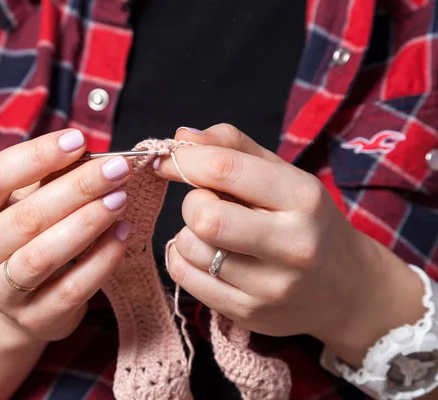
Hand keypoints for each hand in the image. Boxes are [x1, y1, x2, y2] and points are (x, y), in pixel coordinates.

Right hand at [0, 128, 132, 341]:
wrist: (18, 300)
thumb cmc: (24, 235)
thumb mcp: (21, 201)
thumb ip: (47, 177)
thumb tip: (92, 154)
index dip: (36, 156)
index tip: (78, 139)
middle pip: (25, 218)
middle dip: (77, 188)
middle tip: (116, 168)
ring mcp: (0, 293)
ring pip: (44, 255)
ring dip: (88, 222)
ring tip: (120, 198)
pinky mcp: (34, 318)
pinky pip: (72, 288)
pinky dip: (101, 259)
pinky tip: (122, 233)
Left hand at [156, 124, 425, 366]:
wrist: (346, 289)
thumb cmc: (307, 222)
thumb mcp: (284, 176)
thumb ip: (234, 148)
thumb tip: (182, 137)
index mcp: (303, 198)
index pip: (226, 170)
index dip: (186, 160)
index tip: (168, 159)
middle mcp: (293, 245)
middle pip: (206, 217)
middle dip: (192, 203)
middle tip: (205, 203)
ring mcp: (271, 287)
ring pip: (192, 249)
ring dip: (187, 233)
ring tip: (212, 233)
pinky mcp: (250, 313)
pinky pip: (186, 279)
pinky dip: (182, 259)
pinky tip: (204, 254)